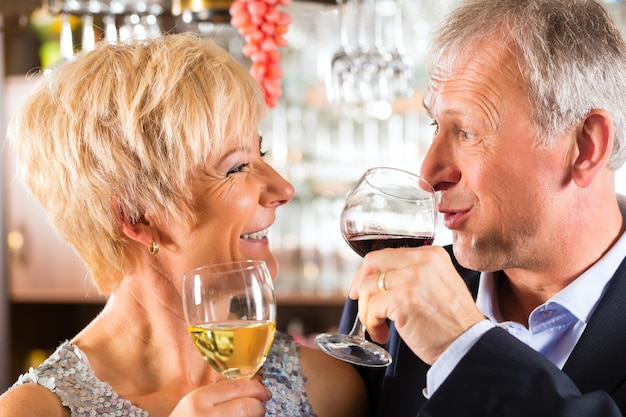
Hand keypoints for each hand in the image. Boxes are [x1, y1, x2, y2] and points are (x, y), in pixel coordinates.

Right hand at [169, 379, 270, 416]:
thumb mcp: (193, 405)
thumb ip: (215, 396)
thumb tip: (248, 389)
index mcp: (198, 399)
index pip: (239, 387)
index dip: (257, 389)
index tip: (264, 392)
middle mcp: (206, 415)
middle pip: (250, 406)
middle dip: (259, 407)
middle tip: (259, 409)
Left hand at [349, 245, 484, 364]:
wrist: (468, 346)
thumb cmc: (452, 323)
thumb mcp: (439, 284)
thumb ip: (414, 274)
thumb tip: (378, 278)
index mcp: (431, 255)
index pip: (386, 254)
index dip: (369, 273)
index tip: (364, 289)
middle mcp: (422, 261)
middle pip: (372, 263)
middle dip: (361, 285)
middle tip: (364, 306)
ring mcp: (412, 279)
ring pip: (368, 287)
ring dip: (367, 311)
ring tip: (379, 327)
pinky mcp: (403, 299)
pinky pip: (372, 308)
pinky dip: (372, 324)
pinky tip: (383, 334)